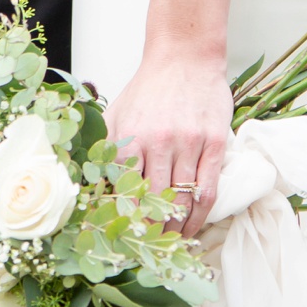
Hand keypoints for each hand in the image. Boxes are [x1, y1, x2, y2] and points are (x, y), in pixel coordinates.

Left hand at [106, 49, 231, 239]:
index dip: (126, 220)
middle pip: (155, 201)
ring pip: (183, 199)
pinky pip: (208, 188)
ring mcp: (189, 142)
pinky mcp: (214, 142)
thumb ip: (106, 148)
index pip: (126, 190)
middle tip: (150, 251)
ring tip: (172, 244)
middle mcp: (159, 141)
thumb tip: (93, 186)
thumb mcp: (118, 113)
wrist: (185, 56)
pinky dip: (201, 215)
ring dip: (177, 229)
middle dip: (152, 231)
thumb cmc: (149, 88)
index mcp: (131, 136)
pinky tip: (194, 227)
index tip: (124, 239)